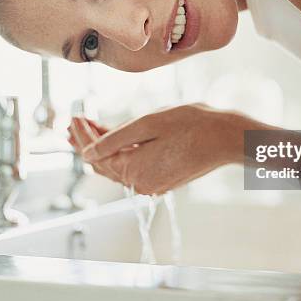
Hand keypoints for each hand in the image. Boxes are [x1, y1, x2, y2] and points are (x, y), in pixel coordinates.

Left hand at [68, 104, 245, 194]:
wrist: (227, 138)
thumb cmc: (192, 124)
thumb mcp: (149, 123)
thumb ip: (114, 140)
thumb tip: (87, 154)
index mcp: (134, 170)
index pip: (96, 155)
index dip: (82, 135)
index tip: (74, 116)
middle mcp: (141, 184)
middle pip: (103, 164)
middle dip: (86, 142)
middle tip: (73, 122)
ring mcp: (152, 184)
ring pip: (117, 166)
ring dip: (101, 148)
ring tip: (87, 128)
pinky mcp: (162, 179)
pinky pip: (132, 167)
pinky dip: (119, 153)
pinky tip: (113, 138)